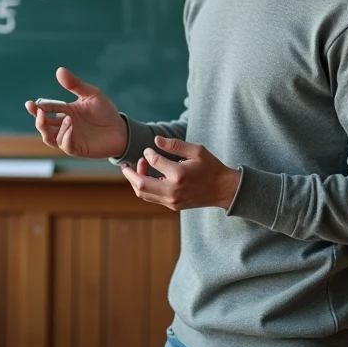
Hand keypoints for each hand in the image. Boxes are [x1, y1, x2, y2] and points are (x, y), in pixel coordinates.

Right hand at [24, 67, 127, 159]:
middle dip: (38, 120)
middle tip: (38, 112)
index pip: (46, 109)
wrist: (121, 129)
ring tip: (66, 119)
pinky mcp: (78, 149)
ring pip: (50, 138)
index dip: (37, 107)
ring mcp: (70, 138)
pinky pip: (66, 146)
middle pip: (43, 126)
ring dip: (53, 129)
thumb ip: (75, 85)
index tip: (31, 104)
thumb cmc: (105, 112)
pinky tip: (70, 127)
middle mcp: (64, 126)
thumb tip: (59, 70)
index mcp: (65, 112)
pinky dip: (65, 138)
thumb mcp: (91, 94)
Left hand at [120, 136, 241, 210]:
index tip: (149, 149)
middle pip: (141, 184)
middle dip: (129, 173)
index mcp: (179, 174)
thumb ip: (175, 145)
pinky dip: (145, 188)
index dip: (148, 153)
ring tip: (136, 169)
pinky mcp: (172, 206)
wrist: (223, 190)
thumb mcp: (196, 150)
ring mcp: (172, 201)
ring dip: (136, 181)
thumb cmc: (211, 167)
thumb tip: (156, 139)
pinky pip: (152, 198)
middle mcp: (173, 190)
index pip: (154, 161)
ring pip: (143, 194)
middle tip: (124, 165)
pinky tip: (147, 177)